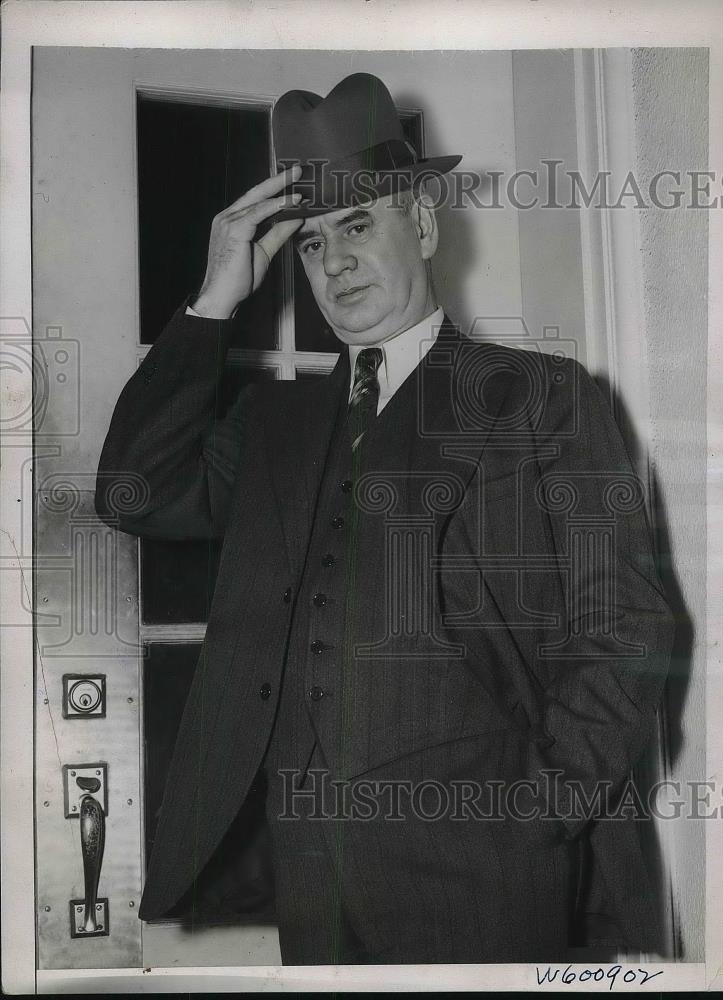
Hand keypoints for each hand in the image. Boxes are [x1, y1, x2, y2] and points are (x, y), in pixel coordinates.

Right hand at [192, 165, 303, 318]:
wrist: (222, 296)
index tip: (292, 183)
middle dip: (278, 180)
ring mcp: (228, 221)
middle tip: (297, 170)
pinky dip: (276, 206)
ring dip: (281, 192)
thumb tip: (294, 220)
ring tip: (299, 186)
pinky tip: (291, 202)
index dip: (274, 190)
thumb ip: (277, 234)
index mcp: (231, 221)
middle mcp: (227, 217)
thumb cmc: (238, 279)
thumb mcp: (264, 252)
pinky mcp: (234, 229)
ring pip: (258, 200)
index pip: (255, 200)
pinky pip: (258, 212)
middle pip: (256, 193)